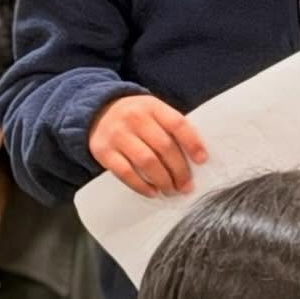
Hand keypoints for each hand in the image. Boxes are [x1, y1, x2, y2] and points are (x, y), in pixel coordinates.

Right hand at [89, 95, 206, 197]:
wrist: (97, 112)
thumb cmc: (136, 117)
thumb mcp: (154, 112)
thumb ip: (171, 128)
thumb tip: (195, 157)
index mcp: (152, 106)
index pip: (177, 124)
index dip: (192, 143)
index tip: (202, 160)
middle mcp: (134, 118)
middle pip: (164, 146)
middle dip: (179, 170)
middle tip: (187, 186)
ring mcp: (117, 134)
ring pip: (146, 161)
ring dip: (163, 180)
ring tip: (172, 191)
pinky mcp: (103, 151)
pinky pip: (125, 172)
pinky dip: (141, 185)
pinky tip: (152, 192)